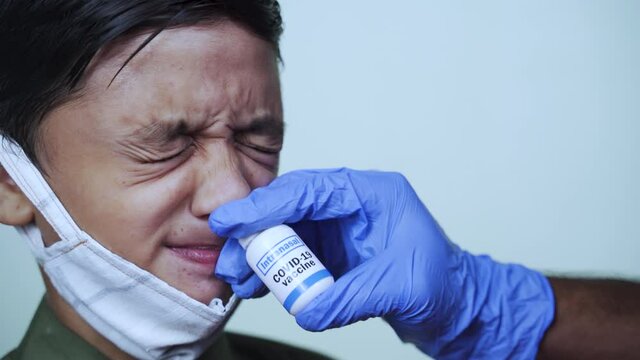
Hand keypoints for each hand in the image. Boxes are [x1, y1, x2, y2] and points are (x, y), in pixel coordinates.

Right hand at [209, 168, 554, 358]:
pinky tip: (259, 286)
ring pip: (288, 232)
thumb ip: (350, 298)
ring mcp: (342, 230)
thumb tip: (306, 309)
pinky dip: (276, 271)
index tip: (232, 219)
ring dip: (261, 255)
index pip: (311, 191)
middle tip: (230, 258)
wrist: (457, 307)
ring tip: (237, 278)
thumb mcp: (401, 288)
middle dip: (256, 232)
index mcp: (373, 195)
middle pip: (292, 208)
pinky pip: (296, 256)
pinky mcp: (335, 254)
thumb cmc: (444, 284)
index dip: (266, 203)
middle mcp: (352, 206)